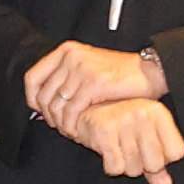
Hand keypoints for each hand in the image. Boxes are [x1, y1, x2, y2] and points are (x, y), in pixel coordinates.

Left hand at [23, 41, 165, 130]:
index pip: (32, 78)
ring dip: (61, 124)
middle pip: (43, 95)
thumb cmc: (120, 74)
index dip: (32, 99)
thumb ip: (65, 79)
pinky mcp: (93, 84)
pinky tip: (78, 132)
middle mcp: (70, 57)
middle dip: (49, 117)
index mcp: (66, 51)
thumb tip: (40, 104)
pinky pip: (72, 112)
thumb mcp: (87, 68)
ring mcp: (81, 70)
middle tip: (59, 127)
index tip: (39, 112)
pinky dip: (72, 126)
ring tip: (70, 131)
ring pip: (57, 106)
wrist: (151, 72)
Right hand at [75, 97, 183, 183]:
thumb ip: (158, 162)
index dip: (163, 159)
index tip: (149, 150)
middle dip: (142, 165)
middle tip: (130, 151)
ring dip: (124, 165)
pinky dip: (111, 166)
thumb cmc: (121, 125)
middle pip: (155, 164)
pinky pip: (115, 168)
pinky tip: (107, 151)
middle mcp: (143, 113)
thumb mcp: (144, 138)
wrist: (86, 110)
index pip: (176, 153)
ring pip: (133, 168)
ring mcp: (123, 121)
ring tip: (117, 148)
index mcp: (158, 112)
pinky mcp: (104, 131)